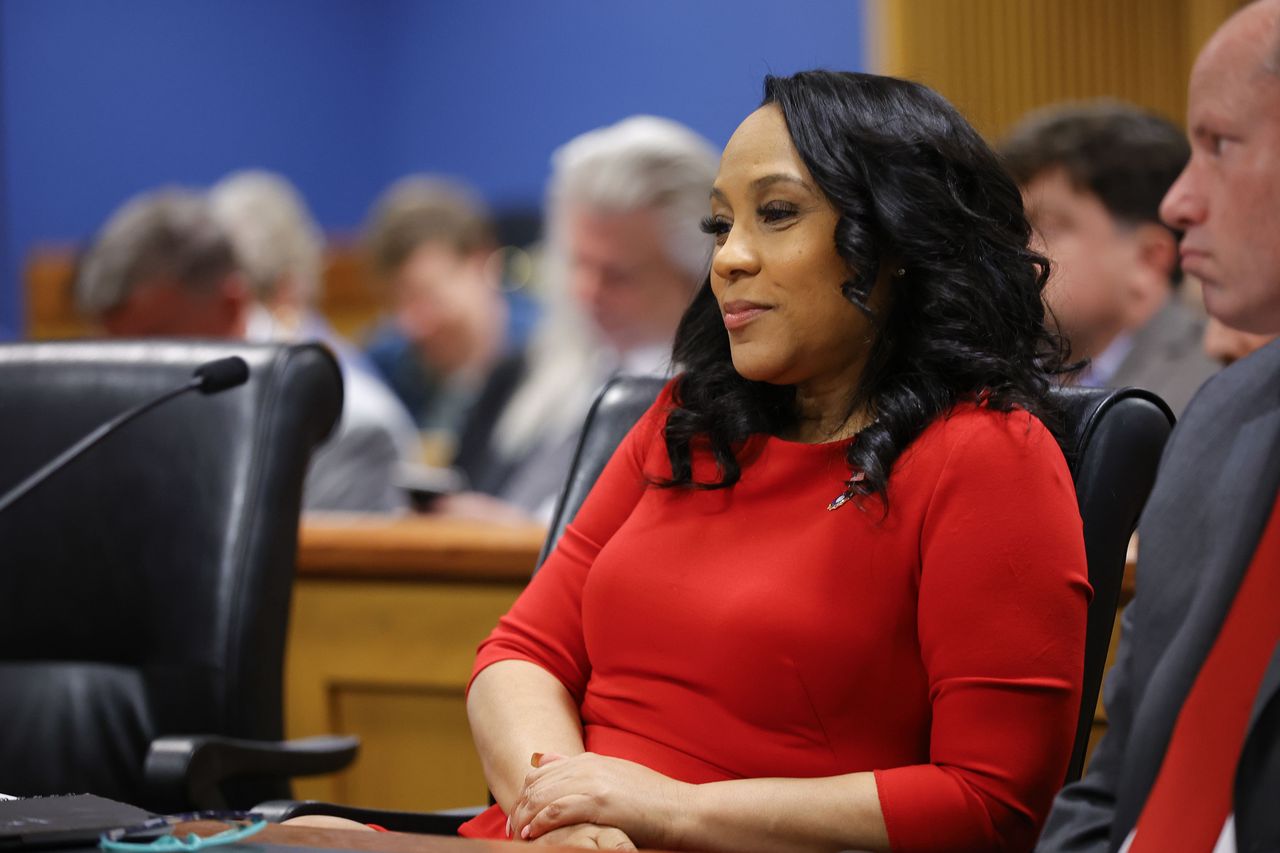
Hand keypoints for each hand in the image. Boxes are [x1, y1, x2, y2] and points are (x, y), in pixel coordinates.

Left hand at [509, 752, 690, 848]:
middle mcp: (588, 766)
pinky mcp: (600, 802)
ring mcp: (594, 782)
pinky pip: (558, 810)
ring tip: (518, 834)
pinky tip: (532, 833)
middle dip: (520, 806)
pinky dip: (540, 822)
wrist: (681, 809)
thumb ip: (582, 768)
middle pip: (537, 783)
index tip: (519, 814)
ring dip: (525, 816)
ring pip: (543, 795)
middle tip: (512, 828)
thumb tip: (546, 759)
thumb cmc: (652, 799)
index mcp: (591, 760)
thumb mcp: (615, 774)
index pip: (542, 771)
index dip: (525, 793)